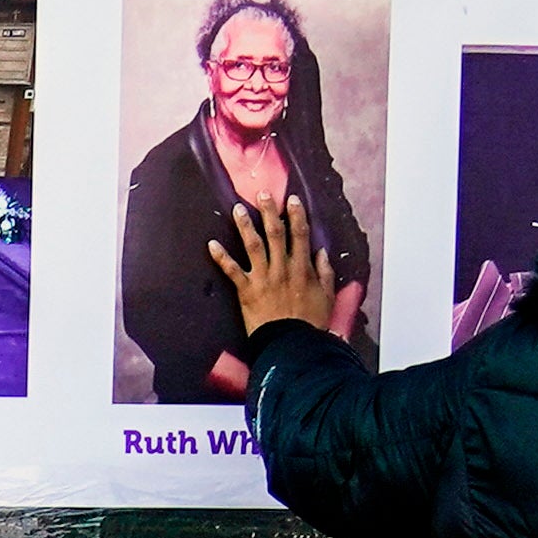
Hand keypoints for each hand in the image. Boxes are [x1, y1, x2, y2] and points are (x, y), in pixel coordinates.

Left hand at [203, 194, 343, 345]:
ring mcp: (263, 278)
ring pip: (254, 246)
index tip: (292, 199)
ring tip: (237, 209)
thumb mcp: (327, 296)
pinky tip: (211, 244)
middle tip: (263, 193)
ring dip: (245, 226)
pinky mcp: (247, 291)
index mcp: (302, 268)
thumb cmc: (311, 322)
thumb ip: (325, 272)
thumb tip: (321, 251)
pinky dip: (221, 258)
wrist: (293, 345)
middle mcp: (282, 268)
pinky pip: (232, 271)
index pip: (300, 235)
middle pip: (276, 234)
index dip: (296, 215)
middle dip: (270, 211)